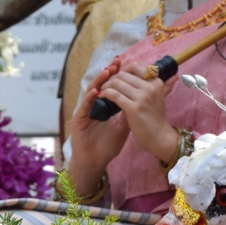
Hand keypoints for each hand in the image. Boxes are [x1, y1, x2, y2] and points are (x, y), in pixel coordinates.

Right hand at [67, 58, 132, 195]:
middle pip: (101, 84)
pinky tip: (96, 91)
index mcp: (105, 105)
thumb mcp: (124, 126)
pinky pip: (84, 106)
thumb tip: (146, 98)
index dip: (117, 75)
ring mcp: (86, 111)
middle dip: (109, 73)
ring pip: (91, 91)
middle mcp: (95, 105)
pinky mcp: (78, 119)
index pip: (112, 86)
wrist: (95, 161)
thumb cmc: (108, 145)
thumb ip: (131, 111)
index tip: (125, 64)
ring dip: (99, 80)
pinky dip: (89, 98)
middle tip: (116, 63)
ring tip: (107, 71)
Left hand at [97, 60, 177, 163]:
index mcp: (156, 82)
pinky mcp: (134, 108)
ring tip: (103, 92)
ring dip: (106, 86)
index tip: (117, 80)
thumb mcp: (161, 98)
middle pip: (123, 74)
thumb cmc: (156, 118)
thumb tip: (175, 76)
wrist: (158, 137)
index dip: (122, 71)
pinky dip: (106, 94)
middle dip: (111, 79)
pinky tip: (103, 98)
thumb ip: (166, 85)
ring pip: (116, 83)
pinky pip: (114, 95)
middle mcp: (150, 87)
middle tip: (106, 86)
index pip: (134, 66)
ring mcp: (142, 97)